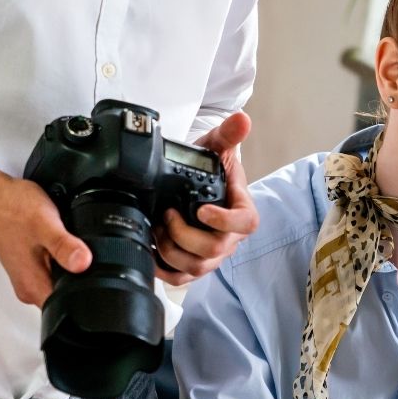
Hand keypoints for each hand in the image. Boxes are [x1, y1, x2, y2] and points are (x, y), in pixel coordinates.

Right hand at [0, 154, 90, 306]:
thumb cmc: (12, 209)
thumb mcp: (45, 224)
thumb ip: (64, 246)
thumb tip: (83, 263)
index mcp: (32, 286)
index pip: (67, 307)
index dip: (87, 294)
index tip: (91, 271)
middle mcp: (28, 287)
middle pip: (68, 296)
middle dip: (82, 277)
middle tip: (74, 249)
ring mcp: (28, 278)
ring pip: (62, 283)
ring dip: (71, 267)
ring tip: (64, 244)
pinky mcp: (30, 267)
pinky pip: (55, 271)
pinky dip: (62, 259)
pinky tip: (59, 243)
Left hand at [153, 111, 258, 283]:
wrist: (195, 184)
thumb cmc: (209, 169)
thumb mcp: (216, 148)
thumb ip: (228, 135)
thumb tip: (242, 120)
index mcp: (242, 211)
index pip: (245, 224)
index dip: (224, 222)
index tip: (202, 210)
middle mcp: (230, 238)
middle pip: (214, 250)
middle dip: (184, 234)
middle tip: (167, 215)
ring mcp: (212, 255)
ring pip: (196, 267)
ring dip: (171, 249)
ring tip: (157, 228)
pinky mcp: (193, 266)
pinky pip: (181, 278)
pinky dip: (163, 268)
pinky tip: (151, 249)